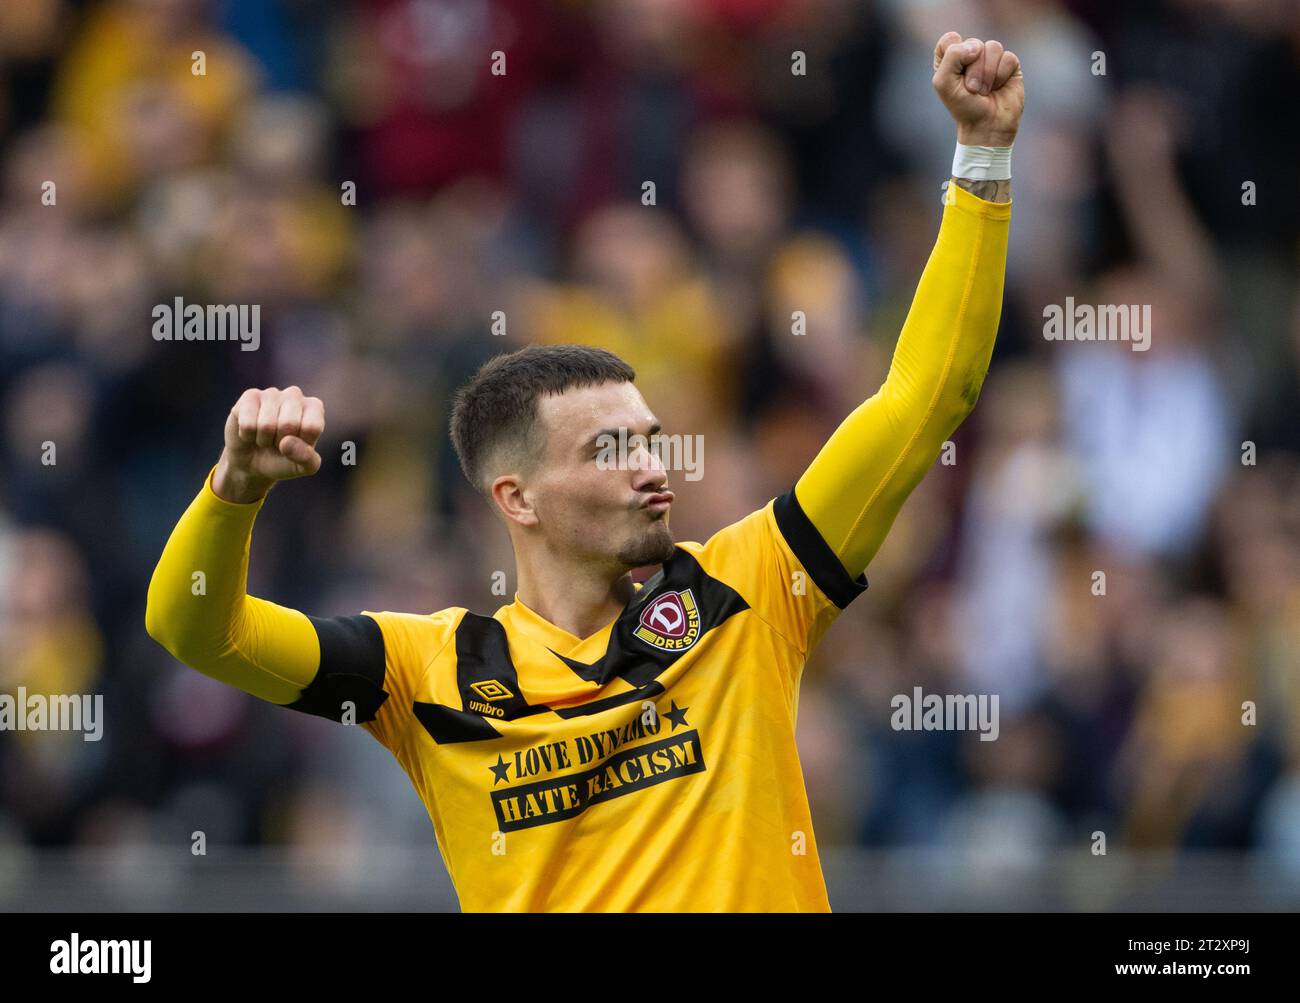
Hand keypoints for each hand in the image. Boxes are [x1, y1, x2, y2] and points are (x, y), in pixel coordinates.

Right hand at [213, 386, 324, 502]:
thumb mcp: (304, 467)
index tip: (296, 445)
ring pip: (266, 425)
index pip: (312, 427)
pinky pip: (247, 423)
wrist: (254, 463)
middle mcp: (294, 395)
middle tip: (278, 442)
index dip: (301, 445)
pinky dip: (247, 435)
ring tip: (265, 437)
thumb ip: (307, 459)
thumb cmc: (285, 460)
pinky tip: (251, 431)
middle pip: (289, 424)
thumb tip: (287, 443)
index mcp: (314, 407)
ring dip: (263, 440)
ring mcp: (271, 393)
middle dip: (280, 442)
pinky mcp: (249, 397)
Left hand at [932, 32, 1023, 147]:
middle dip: (972, 69)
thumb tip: (976, 47)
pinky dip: (1001, 75)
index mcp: (951, 59)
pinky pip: (1008, 57)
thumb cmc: (963, 107)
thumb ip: (951, 57)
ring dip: (987, 73)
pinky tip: (998, 88)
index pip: (950, 39)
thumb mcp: (944, 83)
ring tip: (984, 90)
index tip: (956, 73)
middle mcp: (971, 56)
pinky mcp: (1009, 64)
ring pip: (992, 47)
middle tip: (971, 89)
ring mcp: (991, 59)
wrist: (987, 126)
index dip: (954, 53)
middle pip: (973, 43)